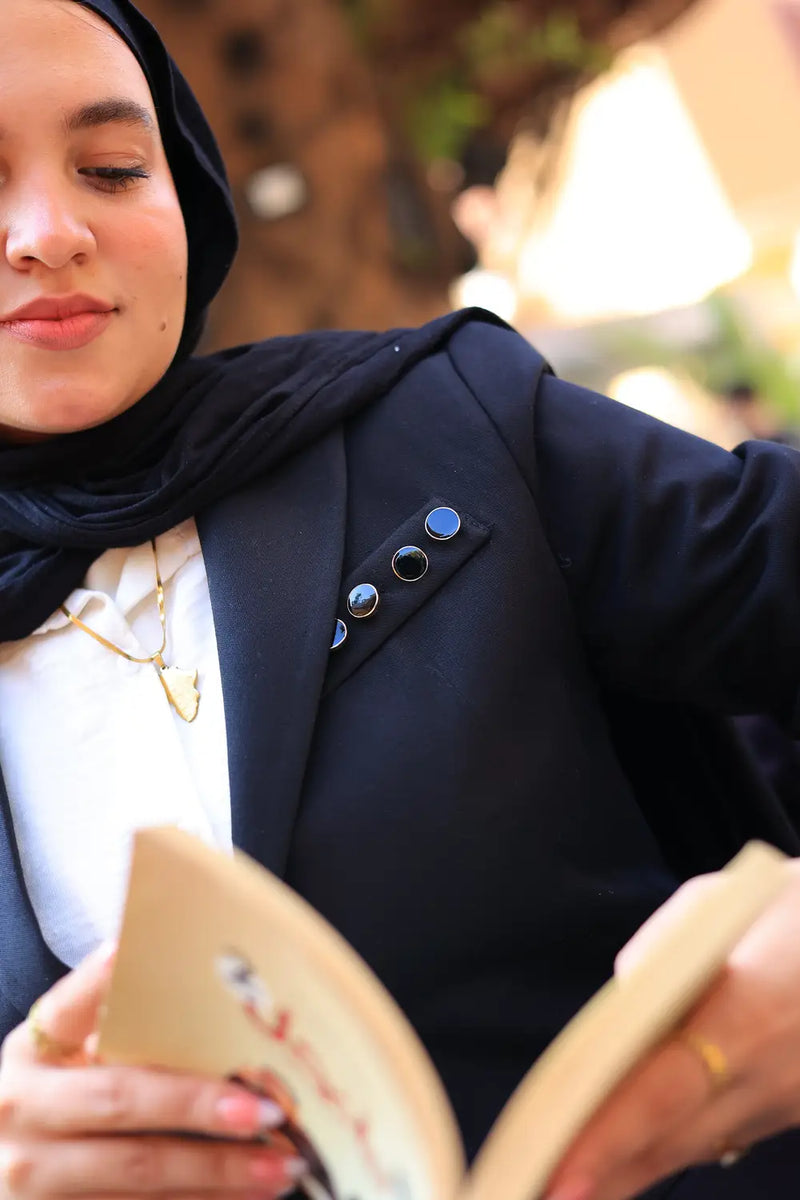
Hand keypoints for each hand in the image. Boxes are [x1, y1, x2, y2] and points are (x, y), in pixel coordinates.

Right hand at [0, 944, 303, 1199]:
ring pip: (138, 1169)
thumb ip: (112, 1019)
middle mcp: (23, 1107)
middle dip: (197, 1104)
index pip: (73, 1003)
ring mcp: (34, 1172)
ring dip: (217, 1168)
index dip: (107, 980)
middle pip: (120, 1098)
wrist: (18, 1162)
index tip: (142, 954)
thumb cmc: (59, 1095)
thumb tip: (194, 971)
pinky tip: (249, 1194)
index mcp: (32, 1048)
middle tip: (262, 1107)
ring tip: (278, 1164)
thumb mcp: (64, 1053)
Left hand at [544, 860, 799, 1199]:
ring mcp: (790, 1101)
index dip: (610, 1137)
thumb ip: (659, 953)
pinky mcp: (796, 1109)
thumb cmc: (794, 910)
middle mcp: (771, 1074)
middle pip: (672, 1138)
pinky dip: (672, 1147)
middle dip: (603, 1171)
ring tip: (566, 1188)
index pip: (663, 1091)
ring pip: (696, 1147)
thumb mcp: (718, 905)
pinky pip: (723, 1135)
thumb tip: (620, 1003)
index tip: (560, 1173)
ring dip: (630, 1171)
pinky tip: (628, 1160)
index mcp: (746, 1015)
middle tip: (534, 1188)